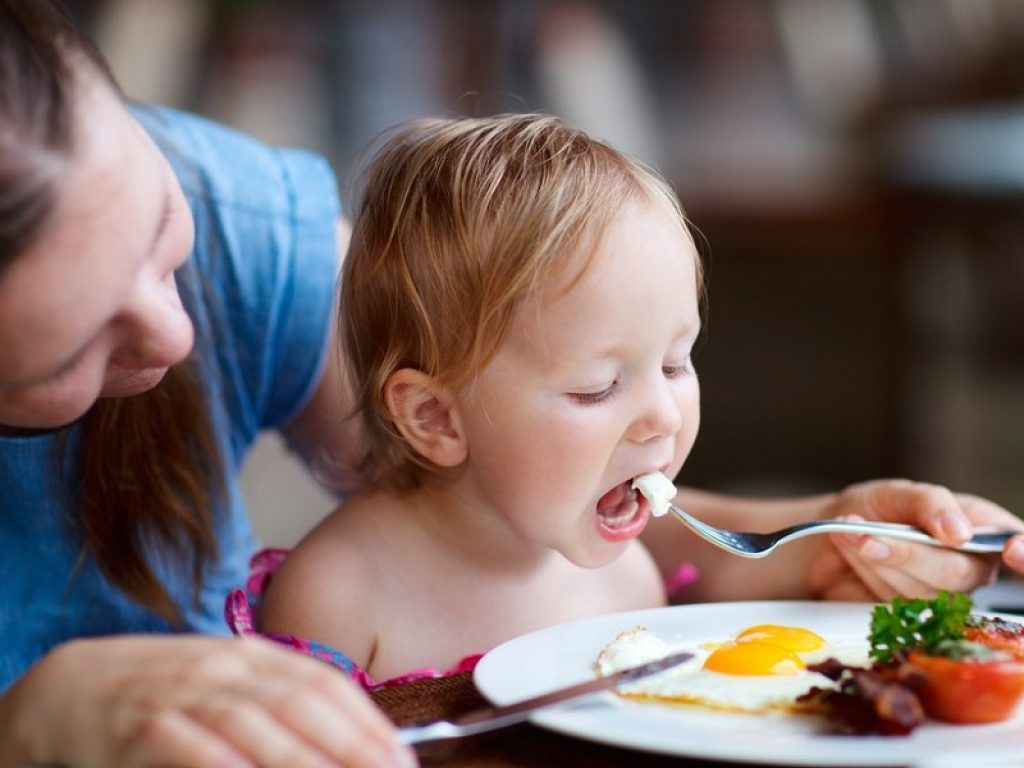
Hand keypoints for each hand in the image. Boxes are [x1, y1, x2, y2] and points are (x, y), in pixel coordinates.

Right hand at [0, 634, 415, 767]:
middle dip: (352, 747)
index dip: (368, 724)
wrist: (74, 686)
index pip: (326, 684)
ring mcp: (184, 693)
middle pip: (301, 704)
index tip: (403, 762)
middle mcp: (226, 667)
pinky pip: (192, 746)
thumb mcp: (230, 685)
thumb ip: (281, 705)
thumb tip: (351, 742)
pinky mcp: (142, 725)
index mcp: (254, 655)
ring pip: (254, 725)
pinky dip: (227, 763)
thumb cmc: (168, 695)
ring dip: (302, 760)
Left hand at [804, 479, 1022, 601]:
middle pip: (957, 573)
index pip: (1015, 542)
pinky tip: (854, 552)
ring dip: (878, 560)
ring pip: (920, 591)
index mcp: (981, 527)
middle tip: (868, 536)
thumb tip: (960, 532)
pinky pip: (894, 602)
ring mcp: (942, 593)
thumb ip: (930, 504)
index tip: (1011, 549)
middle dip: (907, 553)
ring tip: (853, 534)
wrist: (831, 533)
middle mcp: (970, 564)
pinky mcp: (911, 613)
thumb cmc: (873, 509)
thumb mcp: (898, 493)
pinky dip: (868, 573)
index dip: (1021, 552)